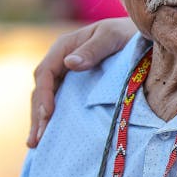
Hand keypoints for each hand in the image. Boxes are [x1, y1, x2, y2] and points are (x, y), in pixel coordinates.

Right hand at [27, 18, 135, 146]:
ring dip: (40, 120)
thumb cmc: (127, 33)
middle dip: (38, 114)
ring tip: (35, 143)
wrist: (142, 37)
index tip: (47, 114)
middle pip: (42, 90)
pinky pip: (60, 102)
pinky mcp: (76, 86)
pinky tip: (49, 135)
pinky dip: (53, 118)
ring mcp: (68, 75)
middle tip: (36, 139)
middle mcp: (62, 61)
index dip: (44, 94)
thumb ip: (93, 49)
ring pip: (47, 99)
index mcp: (65, 47)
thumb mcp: (111, 37)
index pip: (46, 72)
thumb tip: (70, 63)